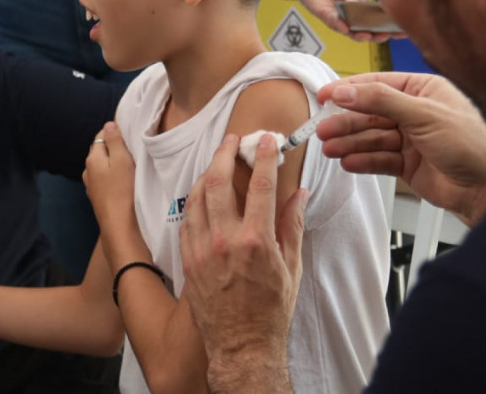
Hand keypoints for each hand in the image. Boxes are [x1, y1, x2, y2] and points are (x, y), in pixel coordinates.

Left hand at [83, 122, 140, 259]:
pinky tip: (124, 180)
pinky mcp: (99, 198)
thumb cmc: (123, 191)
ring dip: (114, 162)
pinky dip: (113, 176)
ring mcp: (92, 186)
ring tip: (130, 163)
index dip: (114, 132)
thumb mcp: (122, 160)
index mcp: (92, 159)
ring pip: (103, 166)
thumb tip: (109, 124)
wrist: (119, 226)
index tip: (129, 133)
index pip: (101, 136)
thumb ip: (115, 141)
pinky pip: (105, 179)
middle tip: (132, 147)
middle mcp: (88, 171)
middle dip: (113, 147)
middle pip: (100, 151)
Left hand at [179, 133, 307, 391]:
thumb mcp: (292, 268)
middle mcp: (225, 240)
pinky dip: (193, 201)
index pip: (259, 185)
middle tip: (231, 139)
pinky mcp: (188, 259)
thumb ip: (292, 226)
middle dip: (224, 152)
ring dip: (205, 172)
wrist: (242, 346)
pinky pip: (187, 220)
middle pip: (217, 181)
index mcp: (256, 240)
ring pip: (196, 197)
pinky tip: (201, 194)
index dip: (263, 157)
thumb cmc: (271, 311)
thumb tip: (299, 194)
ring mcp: (202, 249)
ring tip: (215, 161)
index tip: (265, 140)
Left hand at [295, 0, 403, 42]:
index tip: (404, 31)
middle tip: (386, 35)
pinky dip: (341, 25)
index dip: (394, 28)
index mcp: (368, 11)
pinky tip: (346, 25)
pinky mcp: (328, 19)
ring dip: (360, 35)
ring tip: (367, 34)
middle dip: (379, 36)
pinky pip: (335, 24)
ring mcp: (343, 22)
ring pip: (353, 34)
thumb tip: (358, 2)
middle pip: (371, 33)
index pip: (383, 22)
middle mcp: (357, 20)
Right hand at [316, 72, 485, 225]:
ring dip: (350, 142)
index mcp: (423, 90)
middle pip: (370, 114)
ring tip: (330, 148)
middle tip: (324, 129)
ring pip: (372, 138)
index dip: (349, 90)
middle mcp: (415, 112)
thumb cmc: (471, 145)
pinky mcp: (408, 164)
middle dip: (346, 122)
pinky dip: (362, 160)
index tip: (324, 96)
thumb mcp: (423, 114)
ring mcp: (411, 139)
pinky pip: (379, 159)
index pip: (378, 85)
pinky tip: (348, 161)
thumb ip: (381, 101)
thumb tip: (347, 91)